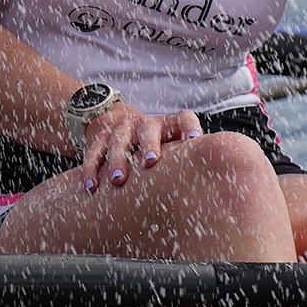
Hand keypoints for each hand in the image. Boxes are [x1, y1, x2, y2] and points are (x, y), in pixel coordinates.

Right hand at [79, 104, 202, 192]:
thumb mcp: (175, 150)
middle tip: (150, 162)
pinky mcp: (102, 138)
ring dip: (117, 159)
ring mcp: (123, 129)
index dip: (189, 128)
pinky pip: (94, 151)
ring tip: (118, 180)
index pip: (184, 119)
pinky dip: (91, 167)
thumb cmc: (160, 152)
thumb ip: (190, 163)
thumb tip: (214, 187)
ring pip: (118, 140)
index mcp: (169, 124)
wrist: (124, 129)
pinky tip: (92, 186)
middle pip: (148, 129)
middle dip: (149, 145)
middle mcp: (146, 124)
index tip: (193, 141)